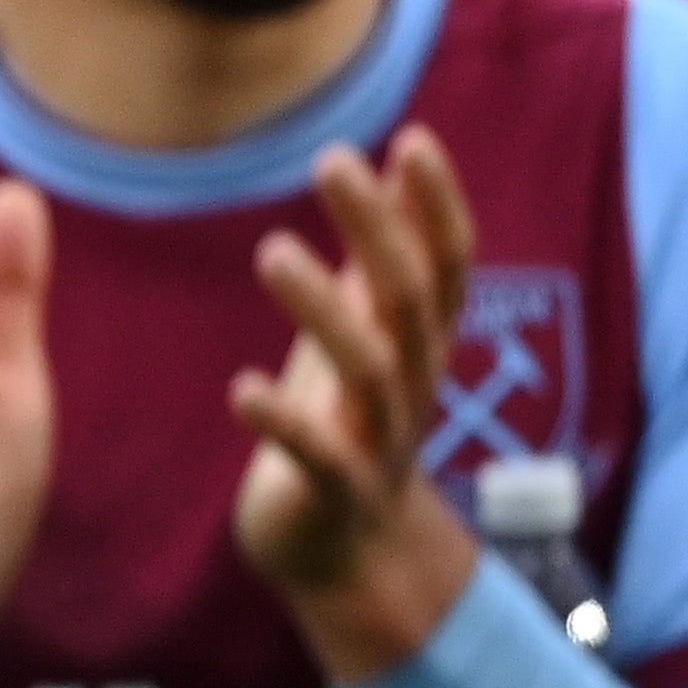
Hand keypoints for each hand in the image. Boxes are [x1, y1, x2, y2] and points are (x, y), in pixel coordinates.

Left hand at [230, 127, 484, 681]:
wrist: (341, 548)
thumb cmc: (347, 417)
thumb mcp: (368, 329)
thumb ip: (385, 252)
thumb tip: (400, 159)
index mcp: (420, 342)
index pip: (448, 264)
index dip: (438, 205)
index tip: (411, 139)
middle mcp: (413, 385)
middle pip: (409, 301)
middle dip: (377, 229)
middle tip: (330, 159)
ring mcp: (381, 442)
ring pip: (369, 372)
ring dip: (323, 310)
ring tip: (271, 251)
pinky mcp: (337, 495)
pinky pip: (320, 459)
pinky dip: (284, 424)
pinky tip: (240, 389)